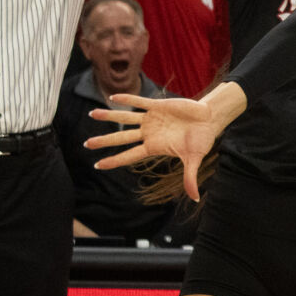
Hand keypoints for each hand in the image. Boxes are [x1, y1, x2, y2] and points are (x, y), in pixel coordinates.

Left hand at [84, 95, 223, 200]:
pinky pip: (139, 102)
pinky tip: (112, 97)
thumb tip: (196, 197)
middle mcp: (149, 133)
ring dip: (109, 116)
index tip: (98, 165)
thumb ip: (190, 177)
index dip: (114, 160)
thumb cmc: (201, 140)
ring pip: (125, 118)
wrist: (208, 119)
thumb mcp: (194, 159)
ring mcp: (151, 119)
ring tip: (92, 114)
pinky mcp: (157, 105)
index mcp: (154, 147)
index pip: (130, 155)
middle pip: (122, 138)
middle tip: (87, 144)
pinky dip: (127, 99)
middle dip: (105, 141)